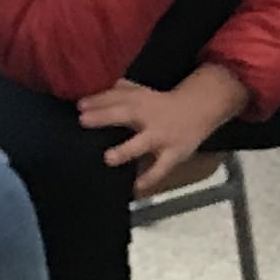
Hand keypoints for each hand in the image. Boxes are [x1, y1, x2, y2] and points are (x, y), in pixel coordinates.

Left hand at [79, 66, 248, 199]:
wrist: (201, 110)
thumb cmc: (164, 103)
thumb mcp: (144, 93)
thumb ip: (123, 92)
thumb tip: (98, 93)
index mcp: (141, 100)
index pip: (116, 98)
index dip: (97, 101)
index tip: (79, 106)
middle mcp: (150, 118)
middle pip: (125, 114)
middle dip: (104, 117)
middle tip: (83, 121)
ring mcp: (161, 138)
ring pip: (142, 144)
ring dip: (125, 150)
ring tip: (108, 158)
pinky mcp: (173, 155)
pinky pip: (160, 169)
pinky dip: (149, 178)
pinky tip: (136, 187)